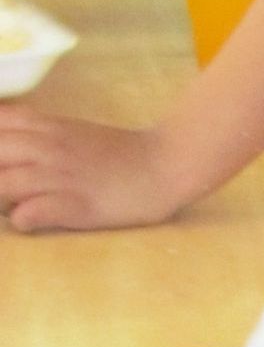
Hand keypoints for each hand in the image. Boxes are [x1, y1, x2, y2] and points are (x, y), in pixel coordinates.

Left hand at [0, 111, 191, 230]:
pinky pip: (29, 214)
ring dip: (0, 200)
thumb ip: (32, 134)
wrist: (165, 165)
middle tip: (7, 192)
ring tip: (12, 208)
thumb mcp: (67, 131)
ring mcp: (60, 176)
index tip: (7, 166)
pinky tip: (31, 219)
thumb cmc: (117, 154)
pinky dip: (22, 219)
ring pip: (1, 186)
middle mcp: (44, 148)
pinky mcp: (77, 205)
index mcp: (41, 127)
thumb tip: (6, 149)